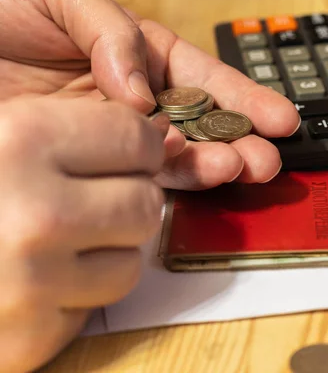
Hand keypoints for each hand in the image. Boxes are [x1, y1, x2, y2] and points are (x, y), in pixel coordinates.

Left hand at [0, 0, 299, 189]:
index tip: (280, 119)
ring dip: (206, 165)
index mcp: (137, 53)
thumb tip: (141, 93)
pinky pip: (123, 176)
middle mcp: (131, 98)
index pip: (203, 79)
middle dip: (238, 142)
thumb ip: (110, 33)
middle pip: (198, 125)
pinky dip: (154, 182)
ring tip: (236, 170)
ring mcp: (106, 133)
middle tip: (265, 161)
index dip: (245, 99)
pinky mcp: (77, 160)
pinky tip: (182, 182)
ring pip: (169, 155)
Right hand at [0, 97, 167, 372]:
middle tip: (84, 200)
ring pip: (129, 264)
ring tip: (52, 242)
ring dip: (102, 252)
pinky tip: (28, 281)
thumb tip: (168, 141)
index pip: (137, 140)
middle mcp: (33, 214)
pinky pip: (90, 309)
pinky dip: (71, 296)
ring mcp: (30, 284)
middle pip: (145, 204)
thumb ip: (76, 127)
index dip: (133, 146)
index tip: (117, 154)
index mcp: (19, 141)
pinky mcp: (26, 340)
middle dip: (124, 200)